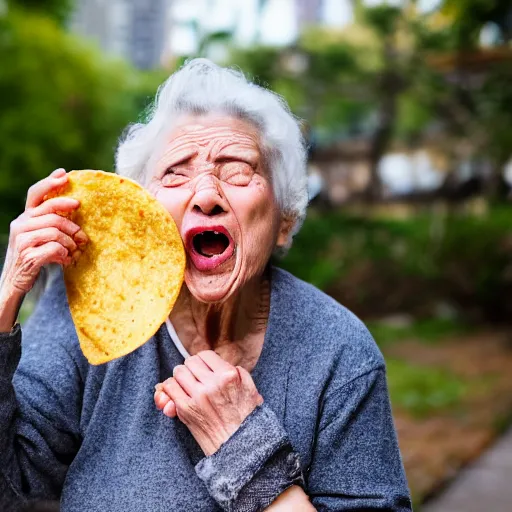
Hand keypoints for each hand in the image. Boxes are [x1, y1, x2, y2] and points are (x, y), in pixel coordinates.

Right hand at [0, 168, 87, 299]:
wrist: (15, 282)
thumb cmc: (34, 257)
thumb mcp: (40, 236)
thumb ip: (50, 222)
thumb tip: (74, 206)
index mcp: (25, 217)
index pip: (36, 194)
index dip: (50, 183)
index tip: (65, 176)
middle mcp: (20, 225)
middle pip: (52, 212)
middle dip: (72, 223)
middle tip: (83, 234)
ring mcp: (22, 240)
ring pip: (56, 231)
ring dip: (70, 242)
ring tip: (73, 251)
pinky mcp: (28, 256)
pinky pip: (55, 248)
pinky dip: (64, 254)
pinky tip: (65, 261)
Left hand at [154, 350, 263, 455]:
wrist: (238, 446)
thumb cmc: (246, 418)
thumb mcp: (250, 389)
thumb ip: (237, 371)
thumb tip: (221, 363)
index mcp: (228, 375)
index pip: (205, 355)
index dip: (204, 361)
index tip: (204, 369)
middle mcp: (212, 383)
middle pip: (190, 362)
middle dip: (192, 369)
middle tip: (195, 378)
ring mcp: (197, 396)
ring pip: (178, 372)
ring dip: (181, 378)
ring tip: (187, 386)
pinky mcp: (185, 409)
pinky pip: (169, 388)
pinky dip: (171, 389)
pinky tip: (179, 394)